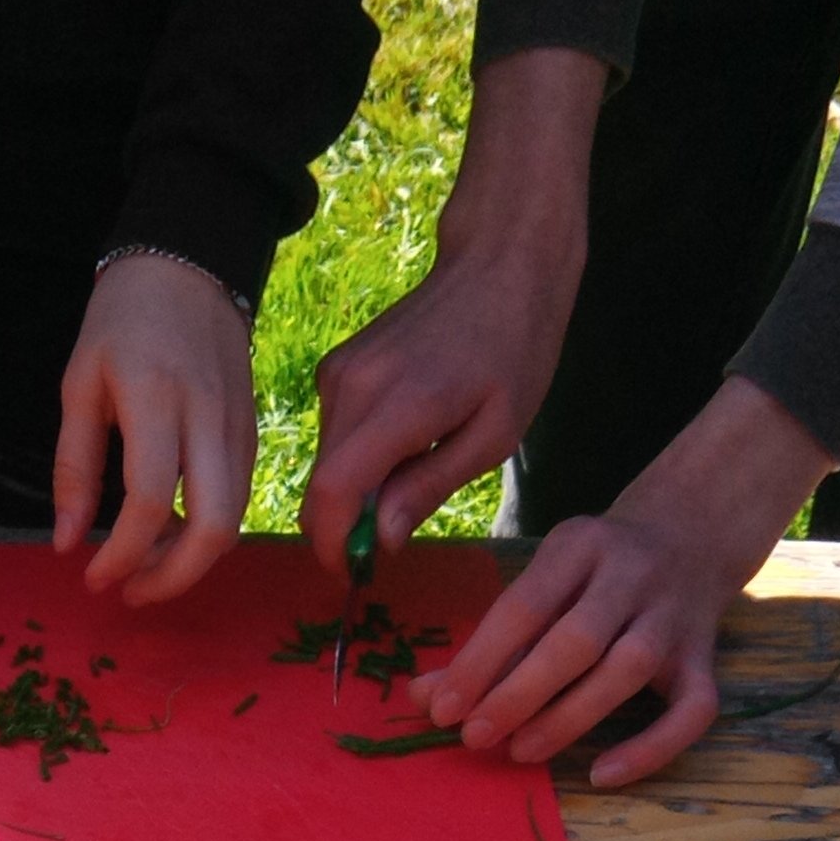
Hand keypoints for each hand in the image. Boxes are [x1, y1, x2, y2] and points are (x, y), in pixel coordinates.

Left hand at [53, 255, 255, 604]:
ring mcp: (239, 427)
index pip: (148, 502)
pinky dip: (207, 528)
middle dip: (173, 578)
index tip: (92, 577)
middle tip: (130, 592)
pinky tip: (169, 529)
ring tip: (143, 563)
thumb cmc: (122, 322)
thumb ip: (74, 468)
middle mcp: (208, 420)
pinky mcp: (253, 431)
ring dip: (190, 559)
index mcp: (155, 402)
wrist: (189, 267)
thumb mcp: (80, 386)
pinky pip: (238, 496)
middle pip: (214, 528)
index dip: (122, 555)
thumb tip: (68, 543)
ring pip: (234, 519)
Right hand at [300, 48, 605, 570]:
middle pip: (324, 483)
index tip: (352, 575)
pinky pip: (336, 434)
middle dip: (347, 525)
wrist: (498, 266)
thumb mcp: (494, 435)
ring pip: (328, 461)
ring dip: (359, 488)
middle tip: (390, 546)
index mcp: (397, 406)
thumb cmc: (515, 351)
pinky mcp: (338, 367)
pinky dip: (361, 456)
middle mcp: (350, 387)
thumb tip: (381, 540)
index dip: (333, 544)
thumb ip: (429, 487)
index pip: (333, 492)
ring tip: (418, 473)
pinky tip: (409, 441)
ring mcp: (338, 373)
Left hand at [409, 377, 835, 786]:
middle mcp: (632, 575)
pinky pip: (692, 711)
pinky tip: (601, 775)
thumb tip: (423, 695)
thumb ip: (488, 639)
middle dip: (518, 693)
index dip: (479, 660)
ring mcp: (675, 618)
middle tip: (474, 737)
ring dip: (569, 717)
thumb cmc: (592, 572)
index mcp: (579, 545)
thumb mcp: (543, 581)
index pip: (523, 606)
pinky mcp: (706, 660)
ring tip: (519, 751)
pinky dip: (650, 748)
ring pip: (629, 670)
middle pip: (576, 640)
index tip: (441, 707)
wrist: (691, 536)